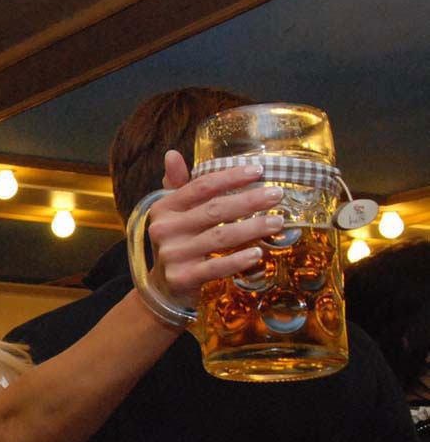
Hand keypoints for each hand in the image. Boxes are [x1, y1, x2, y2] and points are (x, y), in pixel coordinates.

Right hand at [146, 150, 283, 307]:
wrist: (163, 287)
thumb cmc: (177, 242)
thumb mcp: (173, 213)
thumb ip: (177, 185)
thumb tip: (172, 154)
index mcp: (164, 208)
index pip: (200, 187)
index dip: (230, 177)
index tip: (259, 171)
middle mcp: (165, 229)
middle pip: (213, 210)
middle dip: (249, 200)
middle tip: (276, 195)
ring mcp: (173, 254)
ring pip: (219, 237)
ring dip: (251, 228)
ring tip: (278, 221)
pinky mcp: (182, 278)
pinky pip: (215, 267)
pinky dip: (237, 260)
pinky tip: (258, 253)